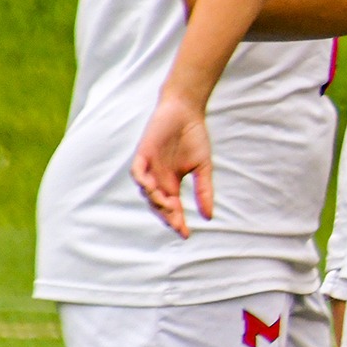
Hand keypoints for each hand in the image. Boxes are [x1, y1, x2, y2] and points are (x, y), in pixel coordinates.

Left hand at [130, 97, 213, 237]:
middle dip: (167, 216)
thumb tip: (208, 217)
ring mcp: (149, 168)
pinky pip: (138, 174)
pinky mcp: (142, 155)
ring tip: (171, 207)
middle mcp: (158, 179)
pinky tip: (153, 189)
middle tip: (178, 225)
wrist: (186, 111)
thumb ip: (204, 190)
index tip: (186, 235)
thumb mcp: (203, 167)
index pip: (173, 208)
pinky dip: (143, 183)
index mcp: (171, 183)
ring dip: (157, 202)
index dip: (178, 221)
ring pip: (147, 192)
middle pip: (158, 205)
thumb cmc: (194, 137)